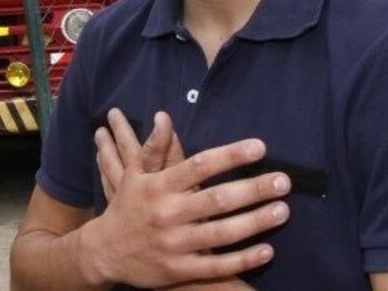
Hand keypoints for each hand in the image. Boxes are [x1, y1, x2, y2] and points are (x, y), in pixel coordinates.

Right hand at [79, 108, 289, 288]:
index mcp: (159, 187)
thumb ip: (153, 148)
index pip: (200, 166)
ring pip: (221, 234)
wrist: (104, 252)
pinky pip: (216, 266)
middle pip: (216, 200)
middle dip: (252, 189)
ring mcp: (173, 244)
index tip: (259, 147)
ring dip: (255, 222)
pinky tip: (267, 250)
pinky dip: (243, 259)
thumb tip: (164, 116)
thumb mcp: (133, 175)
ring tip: (283, 210)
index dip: (230, 156)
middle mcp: (167, 214)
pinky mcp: (178, 270)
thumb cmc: (126, 207)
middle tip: (283, 180)